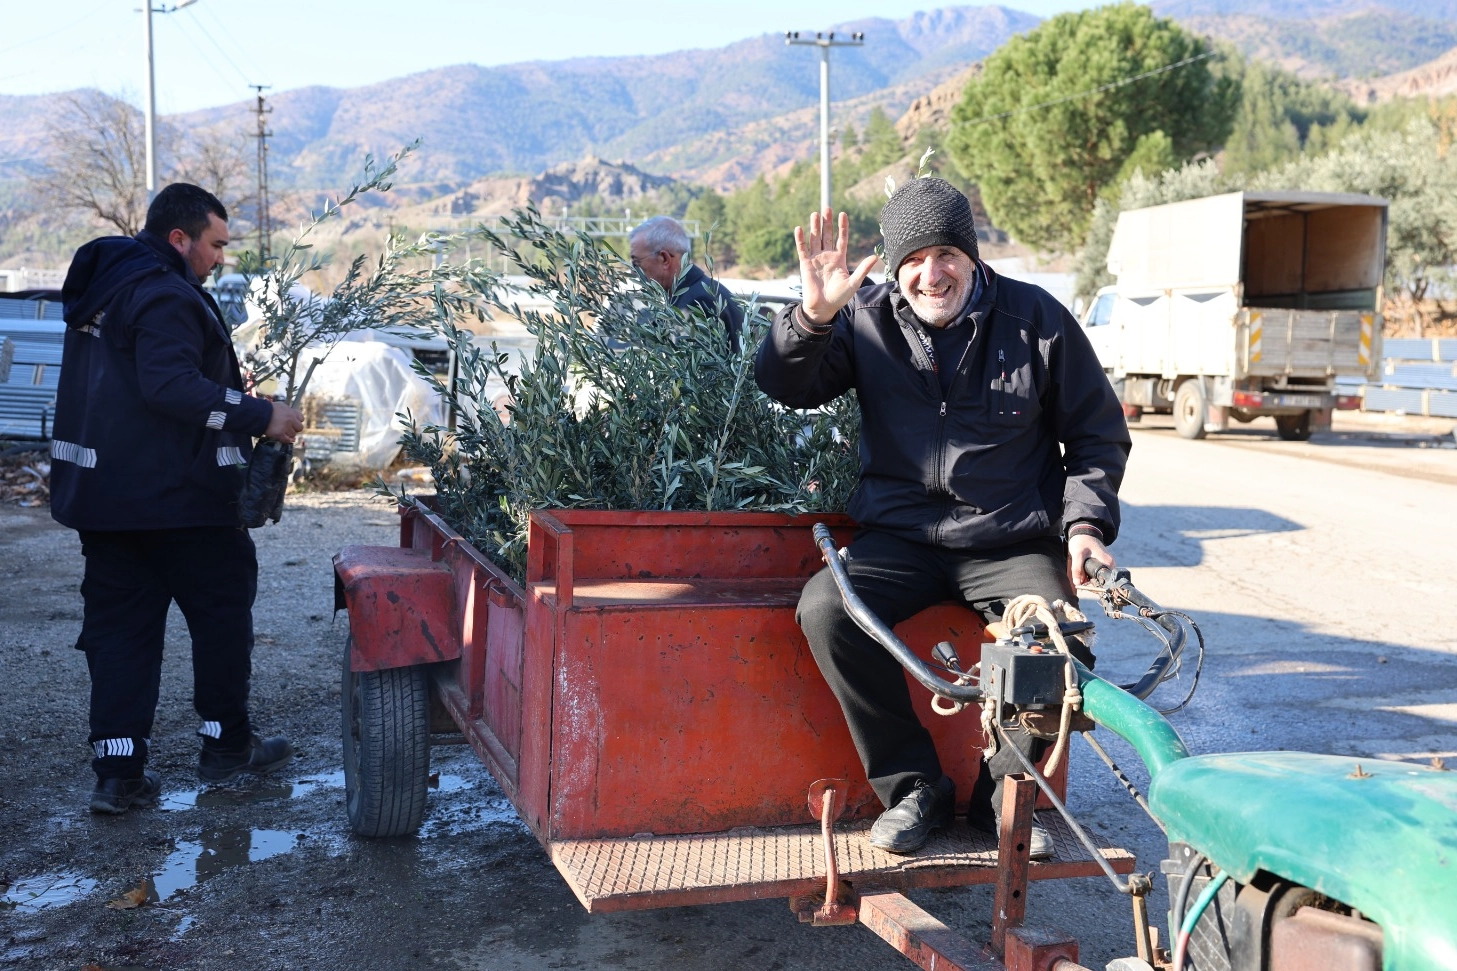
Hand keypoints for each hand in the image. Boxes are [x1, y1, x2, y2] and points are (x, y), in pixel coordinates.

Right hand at [265, 402, 304, 443]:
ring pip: (293, 435)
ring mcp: (286, 427)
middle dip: (294, 428)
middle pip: (299, 428)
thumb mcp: (281, 406)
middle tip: (288, 428)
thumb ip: (290, 411)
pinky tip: (282, 438)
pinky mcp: (280, 434)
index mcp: (292, 412)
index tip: (293, 422)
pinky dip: (285, 440)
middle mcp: (291, 419)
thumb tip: (296, 416)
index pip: (301, 419)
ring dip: (288, 434)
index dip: (297, 421)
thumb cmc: (269, 409)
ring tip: (282, 432)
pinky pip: (286, 440)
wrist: (259, 413)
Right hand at [794, 208, 879, 325]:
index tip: (843, 214)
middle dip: (827, 223)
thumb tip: (875, 257)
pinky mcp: (805, 264)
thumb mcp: (854, 282)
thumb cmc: (839, 297)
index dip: (842, 227)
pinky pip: (802, 249)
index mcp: (839, 259)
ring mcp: (815, 259)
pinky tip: (799, 229)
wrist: (823, 308)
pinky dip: (800, 239)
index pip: (841, 239)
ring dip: (814, 227)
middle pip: (827, 235)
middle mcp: (827, 256)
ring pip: (815, 239)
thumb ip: (863, 269)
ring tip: (815, 214)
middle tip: (827, 208)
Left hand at [1069, 533, 1114, 585]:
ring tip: (1079, 574)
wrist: (1083, 532)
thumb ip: (1077, 569)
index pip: (1104, 581)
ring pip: (1097, 578)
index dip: (1093, 585)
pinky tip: (1082, 572)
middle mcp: (1110, 565)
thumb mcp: (1078, 554)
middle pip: (1101, 581)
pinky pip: (1095, 574)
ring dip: (1087, 579)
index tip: (1083, 585)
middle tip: (1079, 579)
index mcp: (1108, 563)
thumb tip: (1078, 583)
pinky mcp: (1101, 565)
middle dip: (1089, 583)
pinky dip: (1087, 575)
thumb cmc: (1082, 541)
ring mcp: (1106, 565)